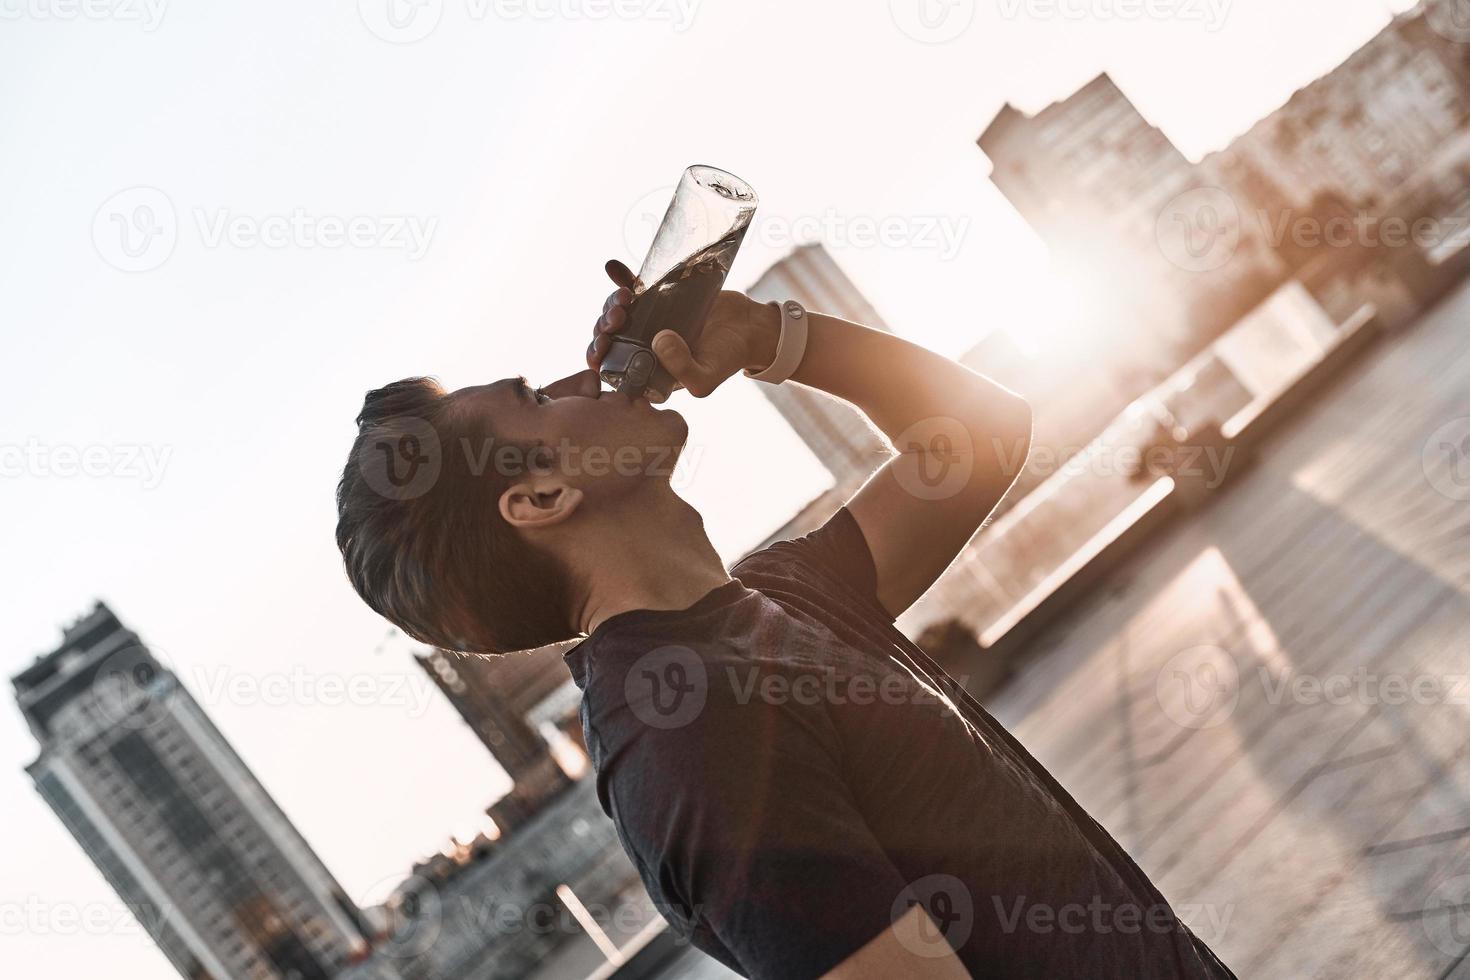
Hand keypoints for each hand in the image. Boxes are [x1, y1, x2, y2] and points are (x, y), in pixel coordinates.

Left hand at [586, 259, 778, 397]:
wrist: (749, 327)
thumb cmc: (728, 359)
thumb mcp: (706, 378)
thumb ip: (682, 369)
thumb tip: (657, 340)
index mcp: (647, 371)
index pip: (610, 367)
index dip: (598, 355)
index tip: (604, 343)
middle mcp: (643, 347)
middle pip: (609, 337)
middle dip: (603, 326)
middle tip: (617, 318)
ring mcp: (649, 321)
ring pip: (617, 312)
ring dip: (611, 303)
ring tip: (625, 298)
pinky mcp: (659, 298)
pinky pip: (633, 287)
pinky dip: (621, 277)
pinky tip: (613, 267)